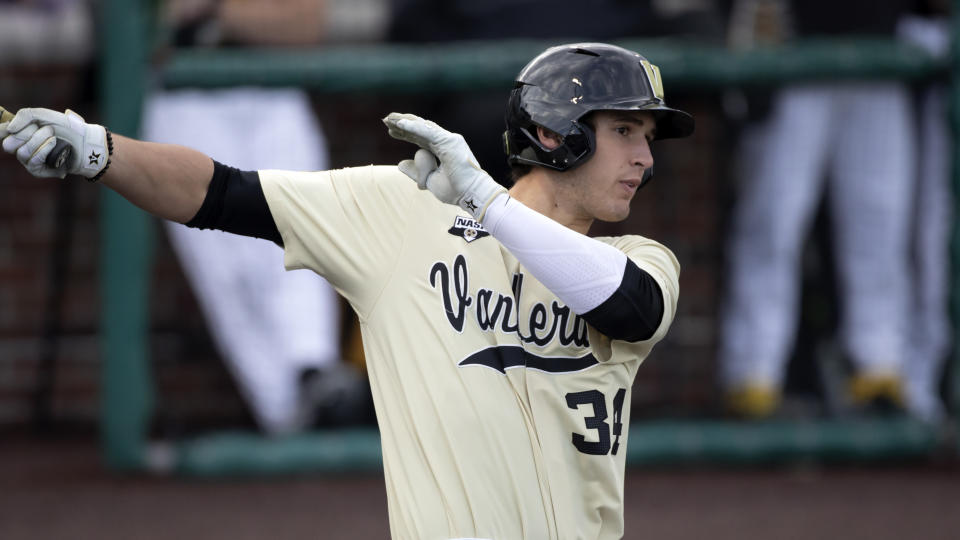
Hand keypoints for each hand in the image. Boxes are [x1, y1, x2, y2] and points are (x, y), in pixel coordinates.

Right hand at [1, 108, 107, 178]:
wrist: (85, 141)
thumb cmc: (65, 127)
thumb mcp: (44, 115)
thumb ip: (25, 115)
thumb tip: (10, 129)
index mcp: (19, 133)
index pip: (1, 133)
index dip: (1, 131)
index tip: (8, 129)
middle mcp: (20, 148)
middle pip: (9, 144)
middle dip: (28, 134)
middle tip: (48, 129)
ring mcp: (27, 161)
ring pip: (22, 152)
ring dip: (40, 141)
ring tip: (54, 137)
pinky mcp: (37, 171)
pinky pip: (33, 161)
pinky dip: (45, 150)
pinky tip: (55, 145)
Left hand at [383, 112, 505, 218]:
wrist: (470, 195)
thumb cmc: (455, 190)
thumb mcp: (428, 180)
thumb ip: (415, 171)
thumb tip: (400, 164)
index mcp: (443, 149)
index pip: (421, 138)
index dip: (406, 133)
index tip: (390, 131)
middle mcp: (446, 141)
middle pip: (420, 128)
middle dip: (402, 123)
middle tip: (386, 120)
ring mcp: (449, 140)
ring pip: (422, 126)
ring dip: (405, 122)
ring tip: (389, 119)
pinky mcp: (449, 141)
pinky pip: (427, 132)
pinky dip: (413, 127)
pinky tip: (400, 124)